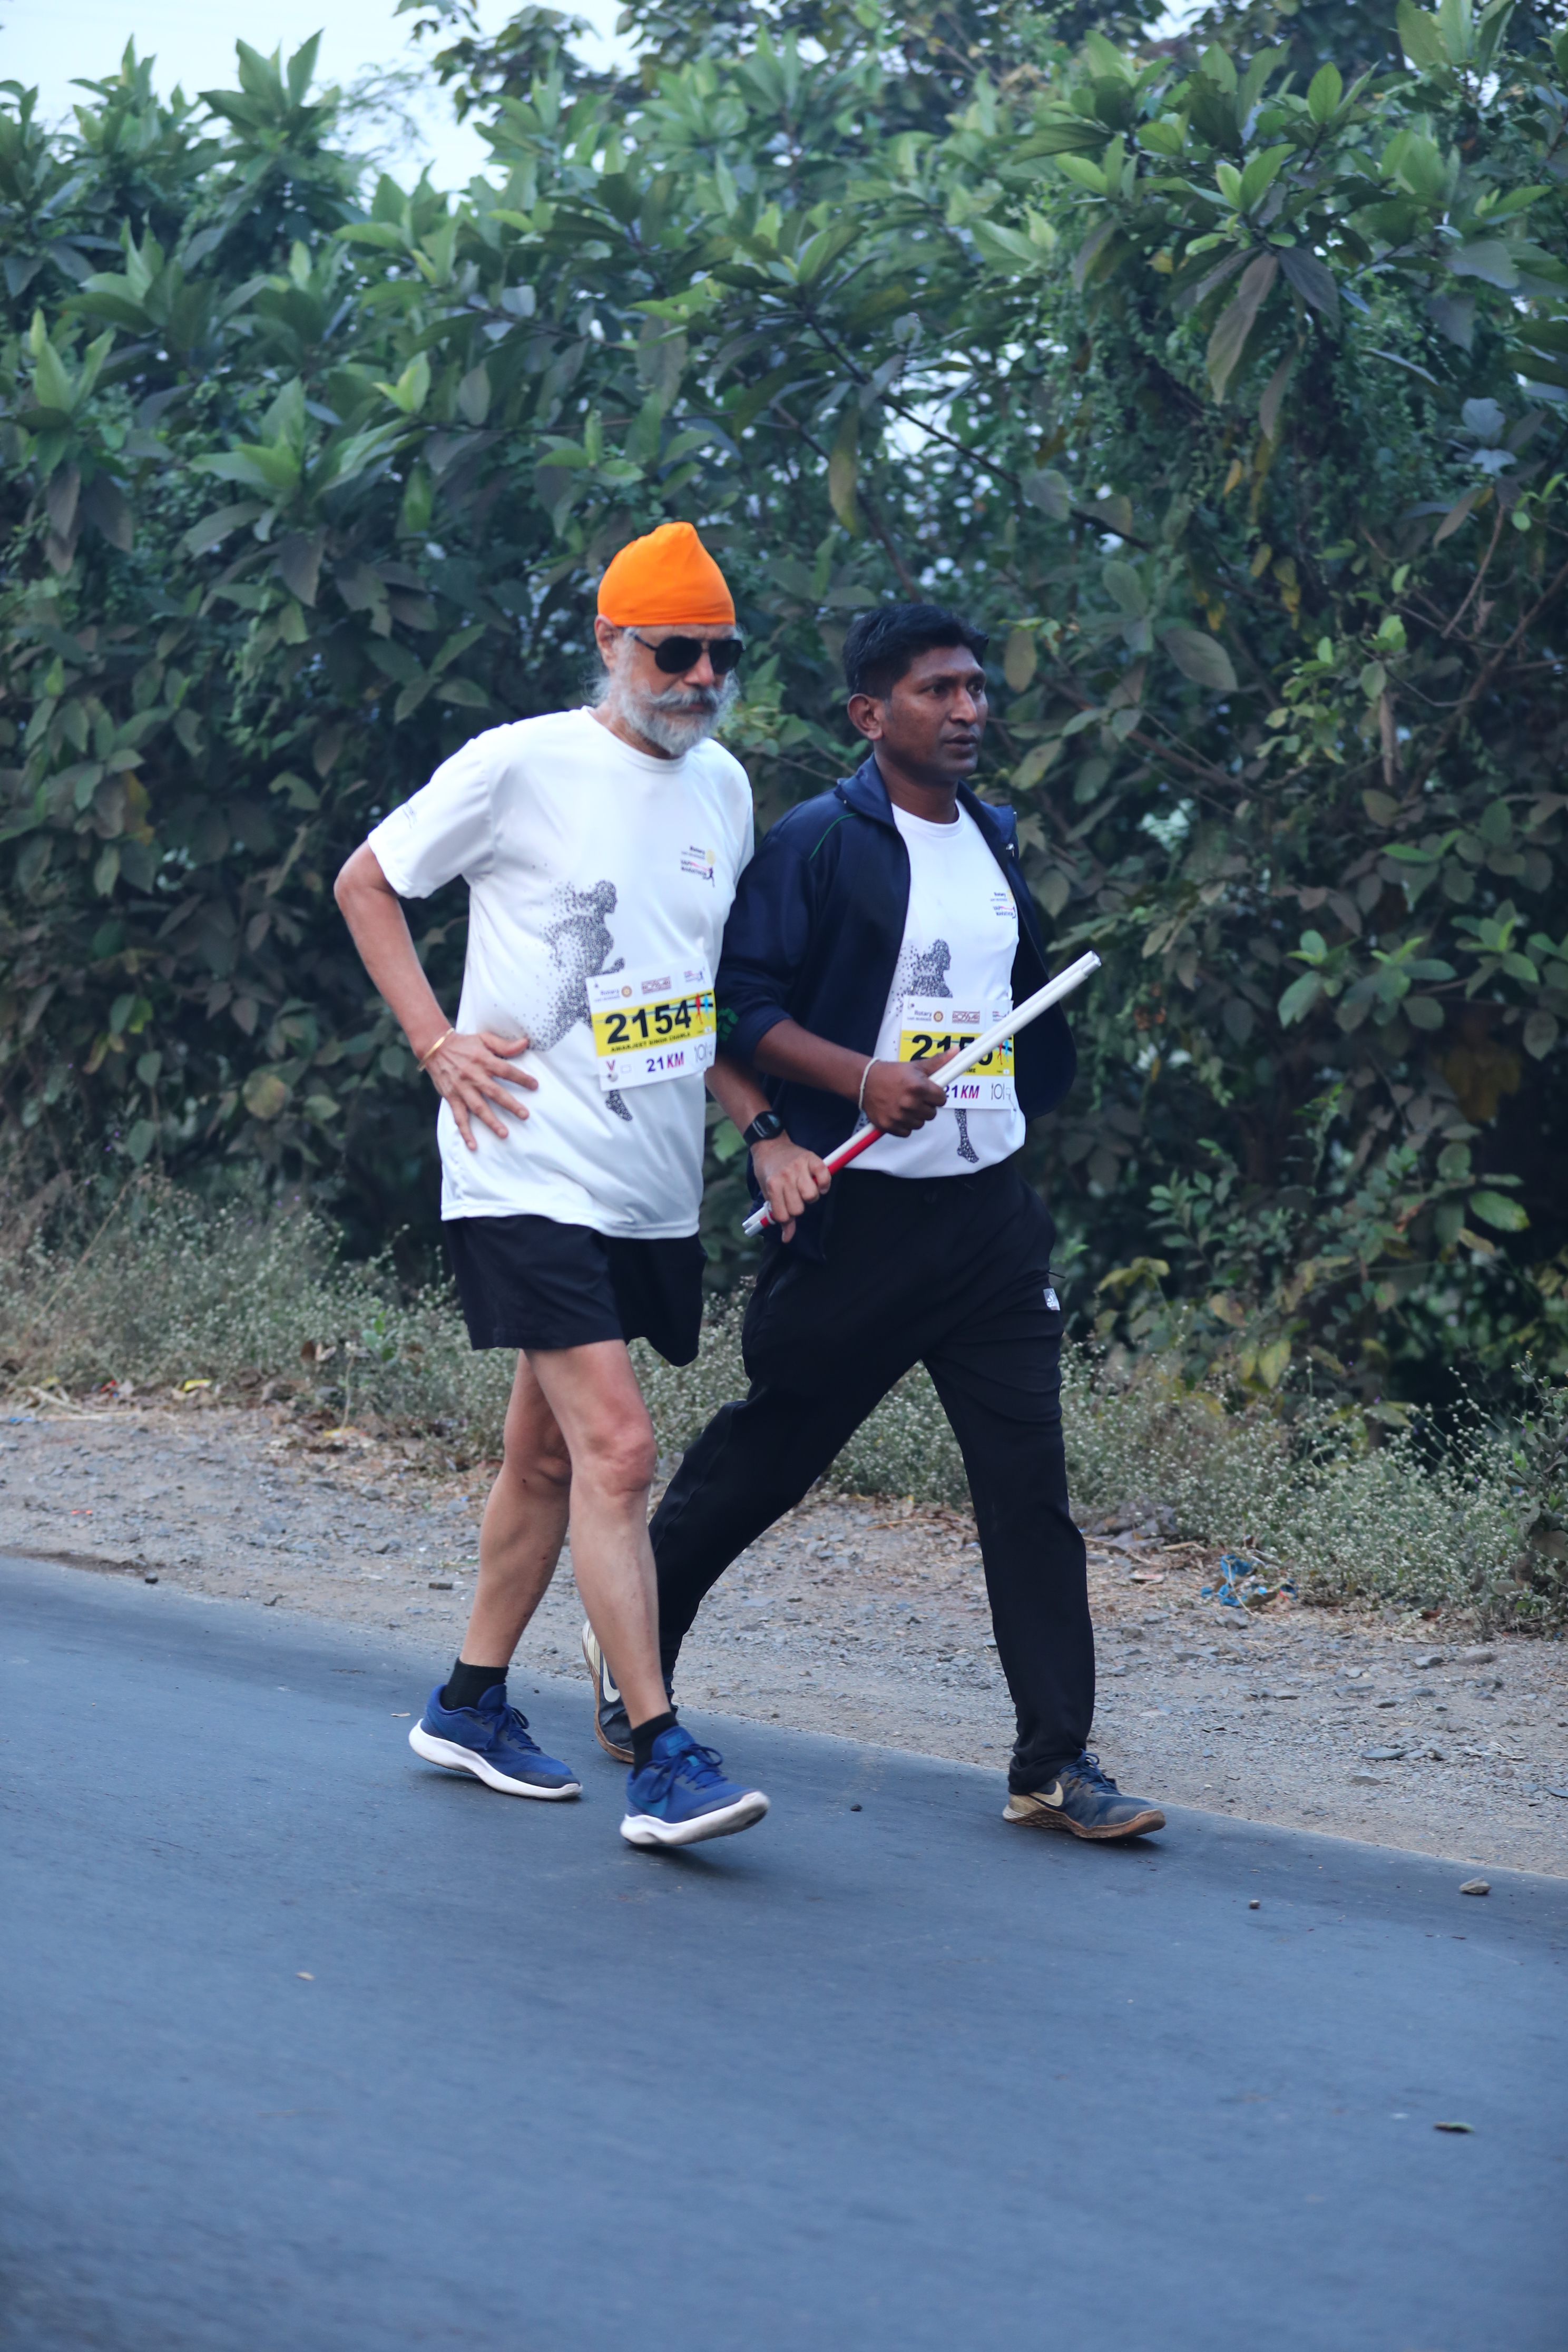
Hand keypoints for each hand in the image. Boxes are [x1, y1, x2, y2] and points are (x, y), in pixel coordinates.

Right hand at [421, 1030, 537, 1149]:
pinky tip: (473, 1145)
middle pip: (494, 1092)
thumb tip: (525, 1043)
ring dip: (491, 1121)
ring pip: (478, 1107)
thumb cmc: (464, 1044)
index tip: (535, 1085)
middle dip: (510, 1104)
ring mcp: (462, 1088)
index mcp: (483, 1060)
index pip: (506, 1070)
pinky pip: (459, 1117)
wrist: (435, 1047)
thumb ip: (504, 1045)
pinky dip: (465, 1132)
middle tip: (524, 1115)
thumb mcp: (484, 1038)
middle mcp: (473, 1075)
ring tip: (504, 1133)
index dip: (521, 1078)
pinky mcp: (451, 1097)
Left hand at [750, 1133, 830, 1244]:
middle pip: (798, 1208)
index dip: (785, 1217)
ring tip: (806, 1190)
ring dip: (810, 1197)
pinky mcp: (812, 1158)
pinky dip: (824, 1184)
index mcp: (772, 1185)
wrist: (770, 1144)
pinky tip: (819, 1185)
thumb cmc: (768, 1171)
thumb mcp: (767, 1193)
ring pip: (811, 1196)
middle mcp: (785, 1176)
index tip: (785, 1208)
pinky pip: (825, 1177)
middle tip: (795, 1197)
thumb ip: (778, 1214)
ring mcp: (799, 1167)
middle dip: (798, 1207)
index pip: (783, 1215)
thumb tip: (787, 1238)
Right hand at [860, 1052, 952, 1137]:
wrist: (865, 1081)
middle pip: (932, 1113)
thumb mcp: (916, 1066)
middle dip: (927, 1106)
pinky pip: (907, 1132)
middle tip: (915, 1097)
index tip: (929, 1092)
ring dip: (916, 1116)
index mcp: (918, 1087)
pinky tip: (899, 1113)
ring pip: (921, 1123)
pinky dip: (904, 1125)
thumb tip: (956, 1050)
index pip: (942, 1099)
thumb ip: (938, 1062)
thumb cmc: (892, 1073)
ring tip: (906, 1105)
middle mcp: (909, 1103)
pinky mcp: (890, 1126)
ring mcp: (899, 1116)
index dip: (937, 1095)